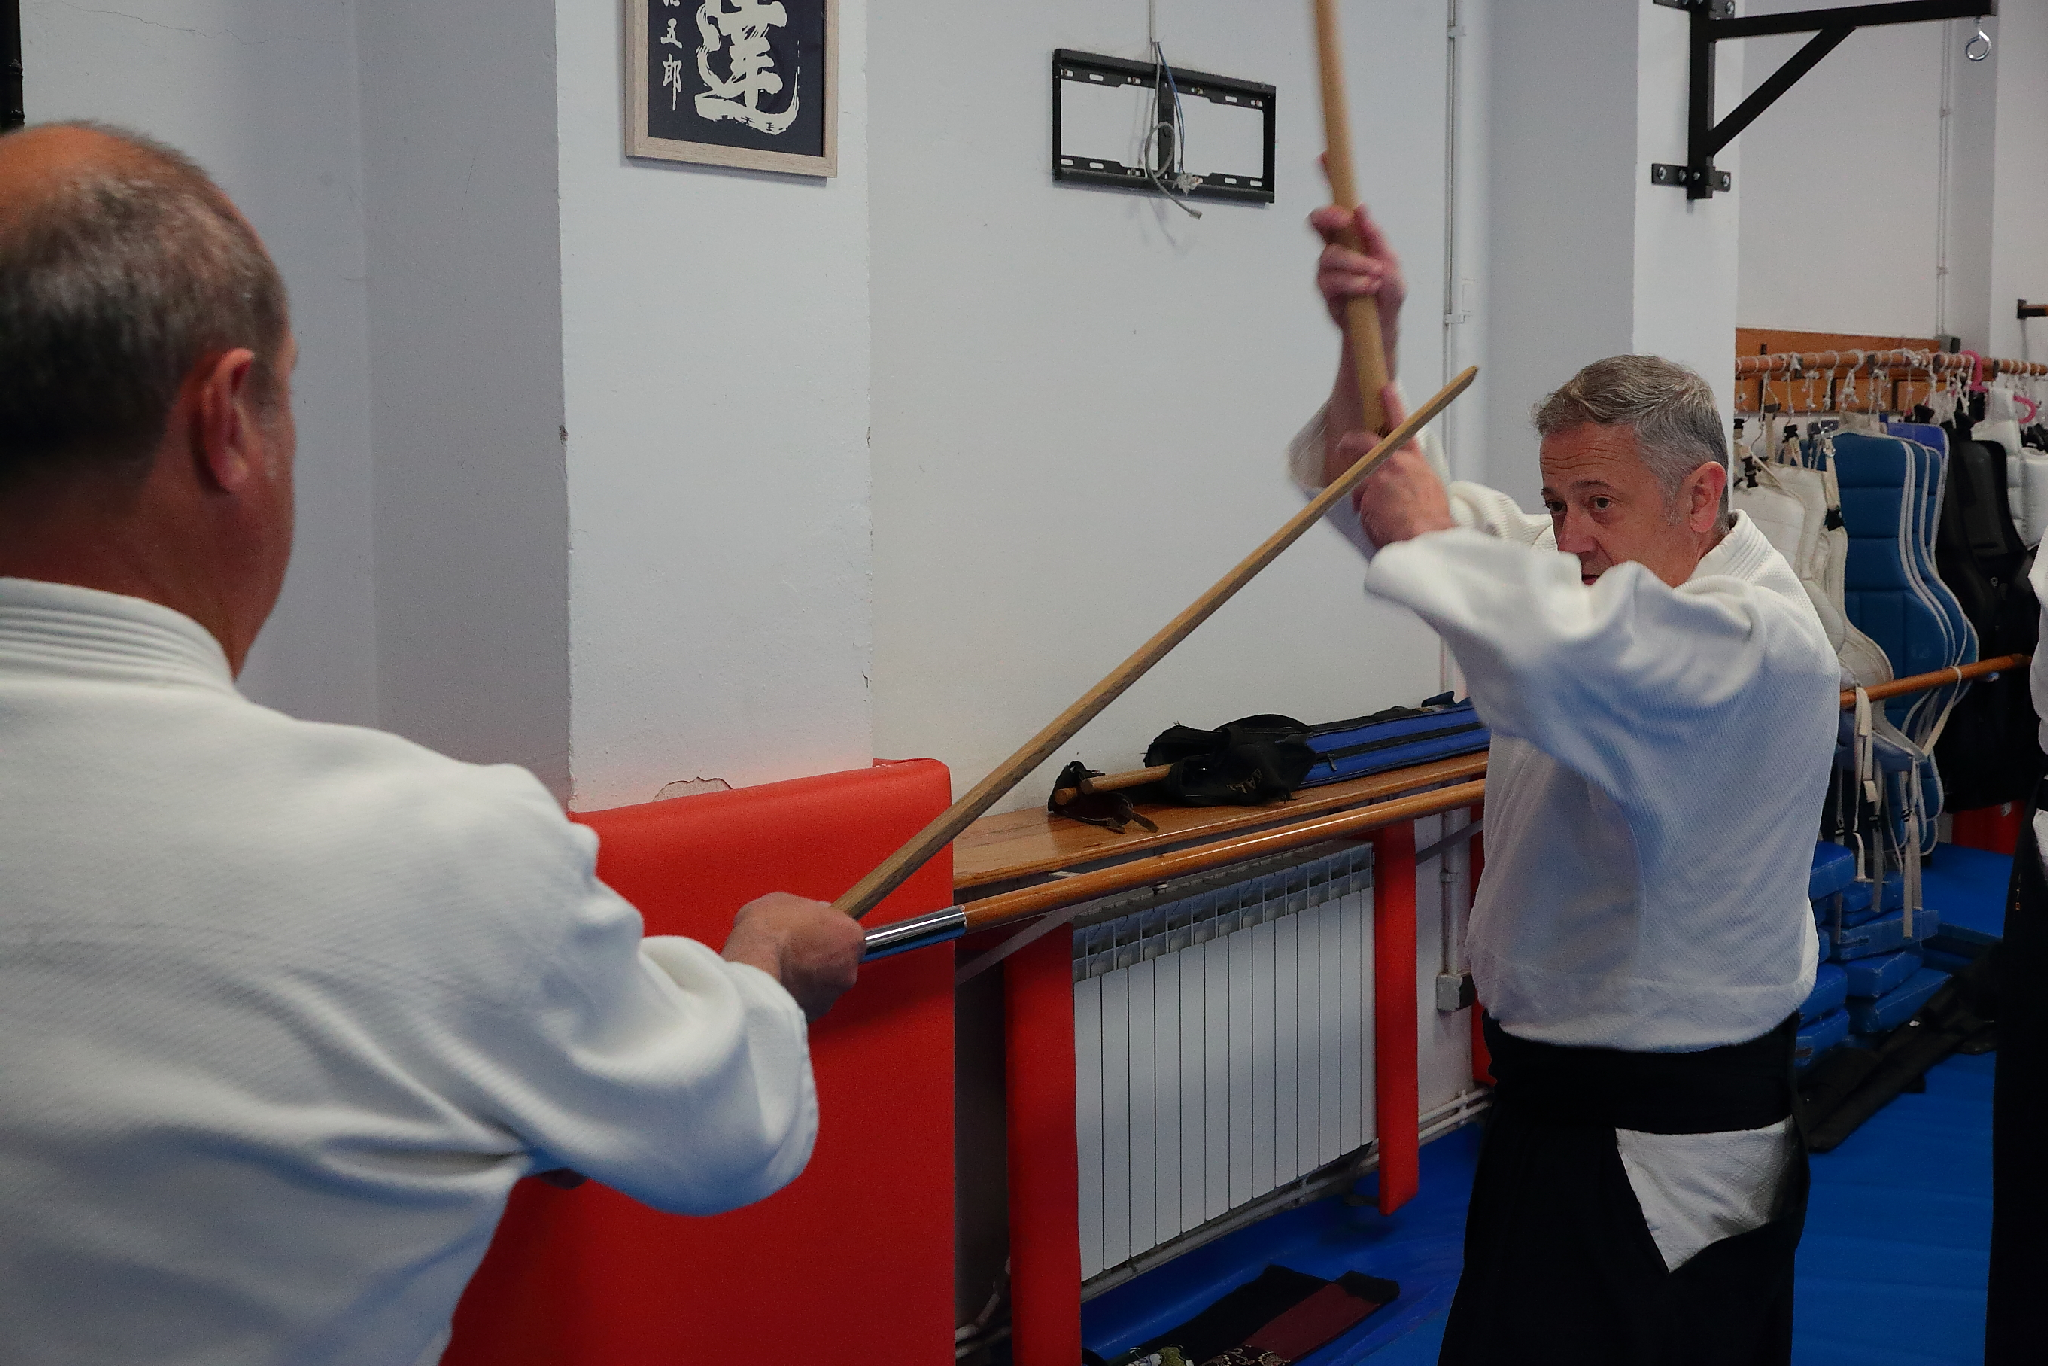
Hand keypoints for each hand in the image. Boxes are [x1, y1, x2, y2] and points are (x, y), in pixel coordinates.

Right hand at [721, 892, 864, 1020]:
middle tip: (794, 950)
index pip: (848, 933)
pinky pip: (807, 1003)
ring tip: (781, 969)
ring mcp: (832, 995)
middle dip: (820, 957)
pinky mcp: (814, 1015)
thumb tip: (809, 912)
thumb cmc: (769, 933)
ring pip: (823, 985)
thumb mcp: (783, 901)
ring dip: (807, 979)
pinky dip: (795, 996)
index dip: (828, 931)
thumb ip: (805, 908)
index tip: (812, 931)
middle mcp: (849, 969)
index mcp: (849, 935)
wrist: (752, 969)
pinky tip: (777, 985)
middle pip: (839, 961)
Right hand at [1309, 195, 1403, 377]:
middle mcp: (1338, 248)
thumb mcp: (1393, 264)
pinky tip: (1367, 289)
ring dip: (1355, 264)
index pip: (1339, 203)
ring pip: (1329, 255)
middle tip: (1344, 223)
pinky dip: (1353, 283)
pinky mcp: (1325, 289)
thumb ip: (1377, 238)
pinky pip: (1331, 280)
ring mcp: (1329, 269)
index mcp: (1355, 236)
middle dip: (1329, 218)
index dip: (1330, 179)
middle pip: (1318, 221)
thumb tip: (1362, 211)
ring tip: (1373, 277)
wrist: (1381, 330)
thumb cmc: (1386, 295)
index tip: (1325, 158)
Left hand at [1337, 384, 1452, 547]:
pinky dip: (1363, 511)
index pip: (1404, 426)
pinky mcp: (1366, 491)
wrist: (1426, 535)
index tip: (1386, 389)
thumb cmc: (1430, 520)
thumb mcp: (1429, 490)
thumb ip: (1411, 478)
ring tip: (1376, 510)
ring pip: (1357, 478)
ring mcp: (1380, 475)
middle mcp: (1397, 462)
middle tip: (1344, 444)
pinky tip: (1377, 520)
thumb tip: (1400, 484)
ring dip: (1360, 494)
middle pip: (1365, 443)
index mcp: (1416, 462)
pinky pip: (1356, 500)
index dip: (1393, 405)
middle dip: (1350, 442)